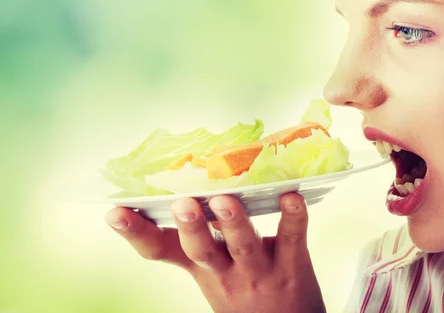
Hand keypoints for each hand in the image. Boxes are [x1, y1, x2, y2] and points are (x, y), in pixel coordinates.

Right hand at [105, 193, 325, 312]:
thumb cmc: (249, 295)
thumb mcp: (217, 274)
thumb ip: (206, 238)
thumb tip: (192, 185)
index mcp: (201, 269)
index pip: (162, 251)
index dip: (137, 233)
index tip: (115, 211)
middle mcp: (225, 272)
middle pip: (201, 250)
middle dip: (191, 227)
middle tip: (182, 204)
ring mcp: (258, 270)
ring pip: (243, 244)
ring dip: (233, 222)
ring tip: (225, 201)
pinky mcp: (291, 264)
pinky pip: (292, 237)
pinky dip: (293, 216)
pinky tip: (292, 196)